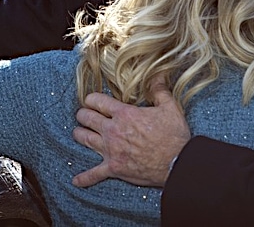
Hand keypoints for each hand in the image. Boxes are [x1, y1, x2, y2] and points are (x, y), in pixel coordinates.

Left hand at [71, 79, 190, 187]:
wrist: (177, 162)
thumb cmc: (174, 135)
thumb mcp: (170, 107)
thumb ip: (159, 89)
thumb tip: (158, 74)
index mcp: (124, 114)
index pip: (97, 101)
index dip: (91, 99)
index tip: (91, 100)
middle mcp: (113, 130)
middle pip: (86, 118)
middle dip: (83, 114)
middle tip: (84, 114)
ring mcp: (111, 150)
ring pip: (84, 139)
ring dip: (80, 134)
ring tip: (79, 132)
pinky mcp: (114, 168)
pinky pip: (94, 174)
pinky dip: (85, 178)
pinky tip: (76, 180)